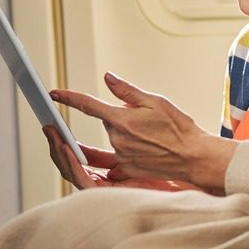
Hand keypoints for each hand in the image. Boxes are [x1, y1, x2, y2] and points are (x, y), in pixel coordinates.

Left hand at [51, 73, 235, 190]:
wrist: (194, 157)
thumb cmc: (180, 128)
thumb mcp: (156, 101)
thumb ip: (127, 91)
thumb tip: (108, 78)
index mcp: (122, 119)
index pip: (88, 105)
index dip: (69, 98)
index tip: (55, 94)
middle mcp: (118, 139)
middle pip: (107, 122)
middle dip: (119, 117)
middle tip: (145, 119)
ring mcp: (122, 156)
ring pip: (113, 140)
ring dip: (127, 133)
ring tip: (151, 136)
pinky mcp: (128, 170)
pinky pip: (118, 158)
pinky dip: (129, 150)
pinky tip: (146, 150)